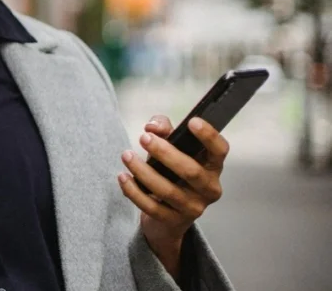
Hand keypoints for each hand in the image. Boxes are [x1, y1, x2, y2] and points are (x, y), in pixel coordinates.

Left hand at [117, 115, 227, 277]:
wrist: (165, 215)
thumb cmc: (170, 173)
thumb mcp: (169, 148)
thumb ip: (163, 130)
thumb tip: (152, 127)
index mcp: (212, 167)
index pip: (219, 151)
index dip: (209, 136)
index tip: (192, 122)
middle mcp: (209, 189)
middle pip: (191, 171)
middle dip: (165, 153)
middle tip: (144, 138)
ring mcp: (193, 208)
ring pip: (169, 191)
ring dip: (144, 171)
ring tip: (126, 155)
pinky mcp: (174, 222)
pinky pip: (152, 207)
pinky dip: (134, 192)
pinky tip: (123, 177)